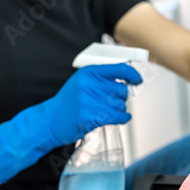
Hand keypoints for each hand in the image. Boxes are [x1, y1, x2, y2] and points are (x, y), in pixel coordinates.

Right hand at [0, 63, 141, 183]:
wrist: (51, 120)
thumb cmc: (69, 102)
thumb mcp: (82, 83)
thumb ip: (102, 79)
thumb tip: (128, 80)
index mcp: (89, 73)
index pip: (119, 69)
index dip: (133, 74)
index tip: (138, 80)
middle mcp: (89, 84)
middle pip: (122, 90)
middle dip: (120, 98)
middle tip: (107, 103)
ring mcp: (90, 100)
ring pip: (121, 105)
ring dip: (118, 110)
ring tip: (103, 111)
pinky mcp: (92, 116)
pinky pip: (119, 117)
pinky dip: (123, 119)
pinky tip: (120, 118)